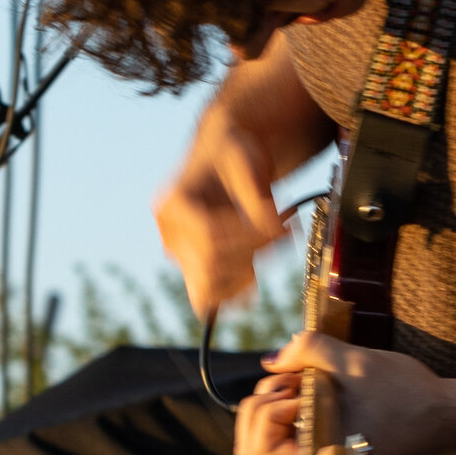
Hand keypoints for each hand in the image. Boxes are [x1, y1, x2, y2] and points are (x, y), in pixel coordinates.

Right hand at [155, 91, 292, 317]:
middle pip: (210, 264)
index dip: (249, 236)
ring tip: (274, 244)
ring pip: (210, 288)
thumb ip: (257, 195)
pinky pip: (212, 299)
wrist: (227, 161)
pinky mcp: (196, 271)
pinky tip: (259, 264)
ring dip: (248, 273)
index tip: (282, 224)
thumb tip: (273, 228)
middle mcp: (170, 234)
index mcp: (171, 204)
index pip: (208, 235)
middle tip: (286, 230)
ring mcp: (181, 256)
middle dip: (254, 251)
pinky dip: (239, 290)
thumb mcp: (246, 161)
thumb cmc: (235, 154)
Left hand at [232, 330, 455, 454]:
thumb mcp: (353, 361)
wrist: (450, 418)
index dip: (268, 408)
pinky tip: (318, 391)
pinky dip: (292, 414)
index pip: (255, 450)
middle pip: (250, 450)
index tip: (301, 387)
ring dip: (276, 409)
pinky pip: (290, 442)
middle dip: (263, 407)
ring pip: (268, 445)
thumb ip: (306, 350)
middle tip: (296, 382)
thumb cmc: (406, 393)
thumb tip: (270, 360)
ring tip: (307, 384)